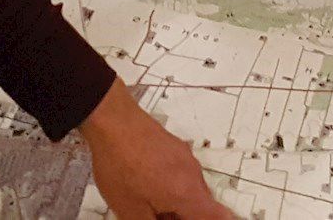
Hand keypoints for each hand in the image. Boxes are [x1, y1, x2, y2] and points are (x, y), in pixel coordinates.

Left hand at [81, 80, 232, 219]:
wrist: (112, 122)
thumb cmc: (120, 163)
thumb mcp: (130, 210)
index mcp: (187, 194)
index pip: (219, 216)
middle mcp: (193, 174)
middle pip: (202, 205)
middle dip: (184, 216)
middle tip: (160, 217)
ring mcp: (185, 158)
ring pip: (190, 189)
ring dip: (175, 201)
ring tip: (146, 203)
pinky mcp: (175, 148)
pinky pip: (181, 173)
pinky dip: (170, 185)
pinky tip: (145, 185)